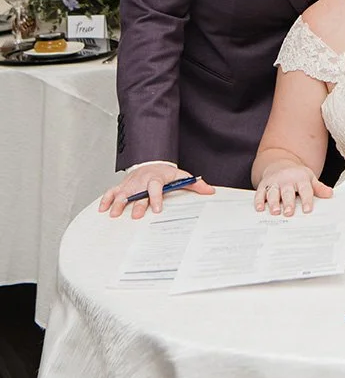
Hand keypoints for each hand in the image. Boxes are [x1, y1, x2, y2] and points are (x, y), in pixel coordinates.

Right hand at [98, 162, 215, 219]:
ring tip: (114, 215)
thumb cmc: (165, 173)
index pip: (156, 187)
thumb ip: (194, 184)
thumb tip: (210, 190)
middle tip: (135, 216)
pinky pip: (111, 191)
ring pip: (122, 193)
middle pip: (137, 192)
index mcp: (156, 178)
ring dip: (118, 203)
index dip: (156, 198)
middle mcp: (141, 181)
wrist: (151, 162)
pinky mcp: (122, 186)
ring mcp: (130, 184)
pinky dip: (106, 199)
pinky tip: (102, 209)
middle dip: (136, 204)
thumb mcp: (181, 176)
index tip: (157, 209)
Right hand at [254, 164, 332, 216]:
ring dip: (273, 202)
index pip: (305, 189)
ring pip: (273, 192)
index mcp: (300, 178)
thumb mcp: (309, 179)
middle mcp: (286, 180)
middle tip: (289, 212)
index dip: (306, 199)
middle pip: (287, 192)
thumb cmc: (297, 176)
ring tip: (275, 212)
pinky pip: (260, 193)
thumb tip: (330, 194)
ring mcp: (274, 182)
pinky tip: (260, 208)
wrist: (279, 164)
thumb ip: (318, 188)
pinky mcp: (263, 185)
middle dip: (288, 202)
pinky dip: (259, 200)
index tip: (307, 210)